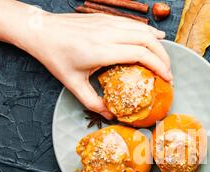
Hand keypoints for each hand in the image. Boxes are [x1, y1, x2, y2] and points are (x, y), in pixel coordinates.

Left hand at [23, 12, 171, 118]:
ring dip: (158, 44)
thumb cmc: (55, 57)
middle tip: (168, 72)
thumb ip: (93, 102)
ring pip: (142, 29)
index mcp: (99, 50)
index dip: (158, 66)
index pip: (139, 54)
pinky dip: (148, 30)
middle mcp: (106, 34)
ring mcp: (106, 23)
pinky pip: (133, 23)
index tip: (166, 78)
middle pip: (146, 40)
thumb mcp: (72, 84)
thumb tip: (111, 115)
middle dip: (163, 56)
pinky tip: (157, 37)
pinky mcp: (105, 18)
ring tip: (166, 59)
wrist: (40, 30)